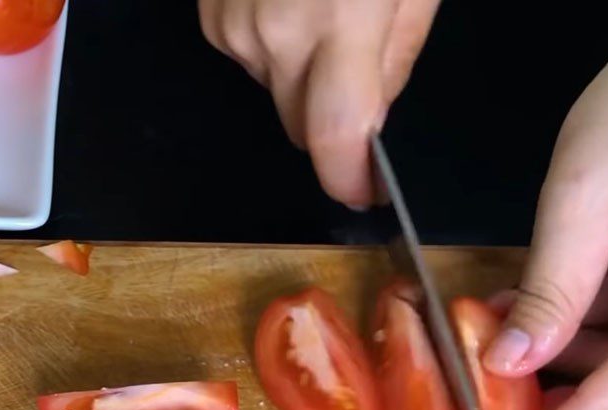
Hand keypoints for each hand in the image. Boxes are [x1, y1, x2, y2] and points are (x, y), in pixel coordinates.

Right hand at [198, 0, 440, 206]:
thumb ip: (396, 58)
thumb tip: (375, 122)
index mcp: (336, 21)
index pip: (333, 137)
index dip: (348, 179)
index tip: (365, 191)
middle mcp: (273, 34)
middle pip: (302, 129)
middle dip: (335, 124)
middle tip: (362, 75)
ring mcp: (233, 25)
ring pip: (278, 96)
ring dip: (306, 79)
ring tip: (326, 13)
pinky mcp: (211, 15)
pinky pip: (253, 62)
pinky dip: (279, 50)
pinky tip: (293, 3)